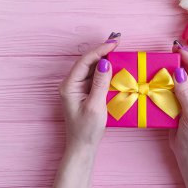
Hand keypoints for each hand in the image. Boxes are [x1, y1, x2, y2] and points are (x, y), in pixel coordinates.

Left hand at [53, 33, 119, 187]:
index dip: (100, 50)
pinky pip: (94, 76)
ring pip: (91, 67)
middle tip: (117, 40)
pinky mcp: (84, 92)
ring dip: (104, 58)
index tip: (114, 42)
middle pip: (87, 61)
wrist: (82, 147)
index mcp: (69, 85)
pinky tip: (113, 64)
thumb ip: (100, 83)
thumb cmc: (86, 129)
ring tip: (117, 48)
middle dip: (102, 50)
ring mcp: (77, 88)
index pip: (85, 61)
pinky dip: (104, 69)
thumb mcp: (95, 106)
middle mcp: (71, 83)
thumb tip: (105, 62)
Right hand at [170, 41, 187, 187]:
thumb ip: (185, 93)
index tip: (179, 50)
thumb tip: (179, 73)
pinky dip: (170, 83)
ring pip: (185, 81)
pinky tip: (162, 76)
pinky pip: (177, 90)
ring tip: (165, 59)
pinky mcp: (183, 105)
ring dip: (175, 71)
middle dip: (183, 63)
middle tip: (171, 50)